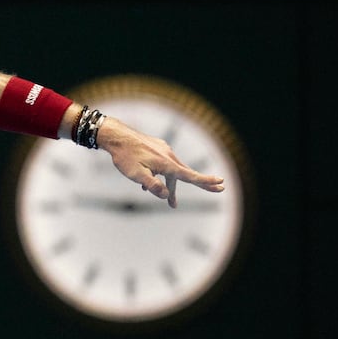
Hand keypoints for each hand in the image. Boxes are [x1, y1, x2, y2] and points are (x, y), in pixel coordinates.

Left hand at [96, 116, 225, 207]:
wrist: (116, 136)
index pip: (190, 176)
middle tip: (217, 189)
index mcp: (166, 164)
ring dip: (171, 185)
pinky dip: (161, 176)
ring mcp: (163, 151)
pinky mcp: (157, 148)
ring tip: (172, 203)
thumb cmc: (125, 156)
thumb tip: (166, 195)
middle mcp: (169, 156)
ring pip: (172, 172)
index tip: (221, 184)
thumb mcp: (136, 174)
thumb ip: (152, 185)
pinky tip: (148, 183)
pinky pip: (163, 165)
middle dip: (199, 184)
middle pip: (185, 174)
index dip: (205, 182)